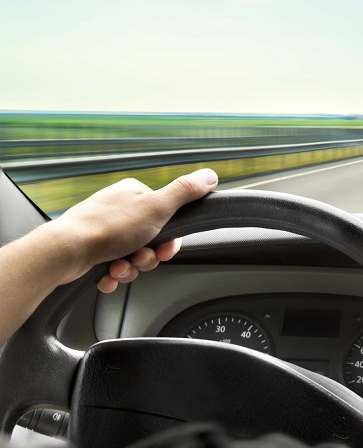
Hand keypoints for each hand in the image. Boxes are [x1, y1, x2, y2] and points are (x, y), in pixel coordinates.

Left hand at [53, 168, 217, 291]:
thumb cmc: (108, 228)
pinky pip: (112, 266)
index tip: (165, 248)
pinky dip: (113, 274)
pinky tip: (108, 275)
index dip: (170, 238)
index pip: (167, 216)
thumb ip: (185, 192)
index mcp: (134, 193)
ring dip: (130, 268)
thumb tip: (210, 175)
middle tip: (140, 259)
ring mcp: (104, 229)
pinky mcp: (91, 249)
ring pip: (132, 255)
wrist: (65, 253)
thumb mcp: (157, 207)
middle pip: (151, 239)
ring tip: (119, 267)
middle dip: (148, 256)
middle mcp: (118, 208)